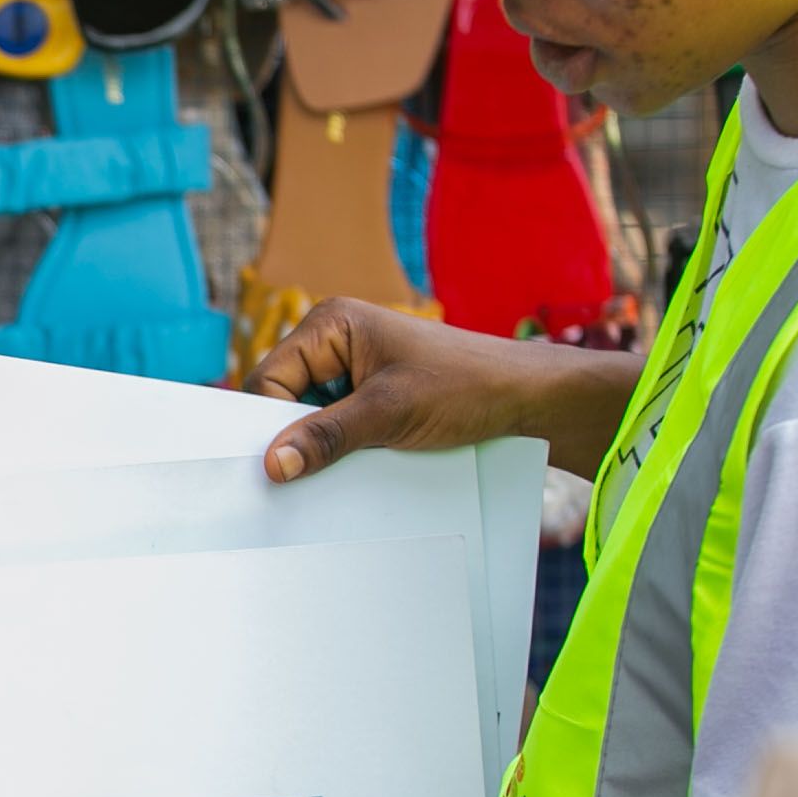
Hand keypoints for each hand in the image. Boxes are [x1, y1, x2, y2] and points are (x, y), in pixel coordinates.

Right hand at [246, 298, 635, 482]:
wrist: (528, 397)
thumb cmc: (466, 385)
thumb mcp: (389, 414)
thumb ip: (326, 437)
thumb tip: (272, 464)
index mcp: (331, 324)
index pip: (269, 377)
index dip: (269, 422)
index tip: (274, 465)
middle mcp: (336, 340)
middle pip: (285, 397)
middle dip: (297, 434)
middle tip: (306, 473)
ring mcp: (355, 368)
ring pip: (312, 416)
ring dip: (324, 444)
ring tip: (347, 462)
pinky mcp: (373, 393)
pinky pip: (339, 424)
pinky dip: (344, 446)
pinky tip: (361, 461)